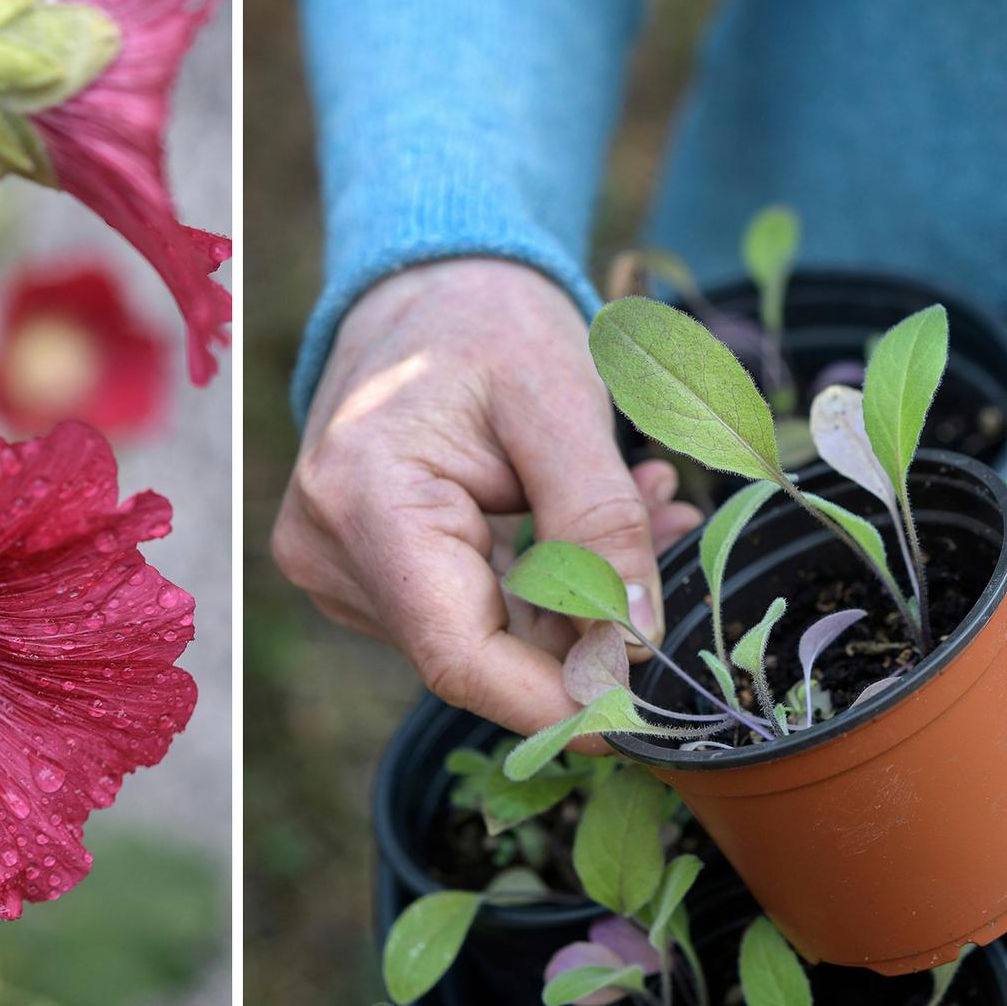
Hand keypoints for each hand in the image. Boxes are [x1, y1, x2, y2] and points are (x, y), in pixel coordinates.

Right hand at [273, 258, 702, 734]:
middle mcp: (329, 548)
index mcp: (364, 499)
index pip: (459, 655)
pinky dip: (547, 582)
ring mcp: (338, 566)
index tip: (642, 718)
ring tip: (650, 503)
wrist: (429, 286)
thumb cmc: (490, 323)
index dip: (554, 702)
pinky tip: (595, 526)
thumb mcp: (563, 402)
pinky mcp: (363, 571)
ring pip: (484, 634)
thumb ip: (602, 524)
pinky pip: (471, 608)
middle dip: (587, 628)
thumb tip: (635, 643)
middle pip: (476, 650)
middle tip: (677, 540)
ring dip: (578, 595)